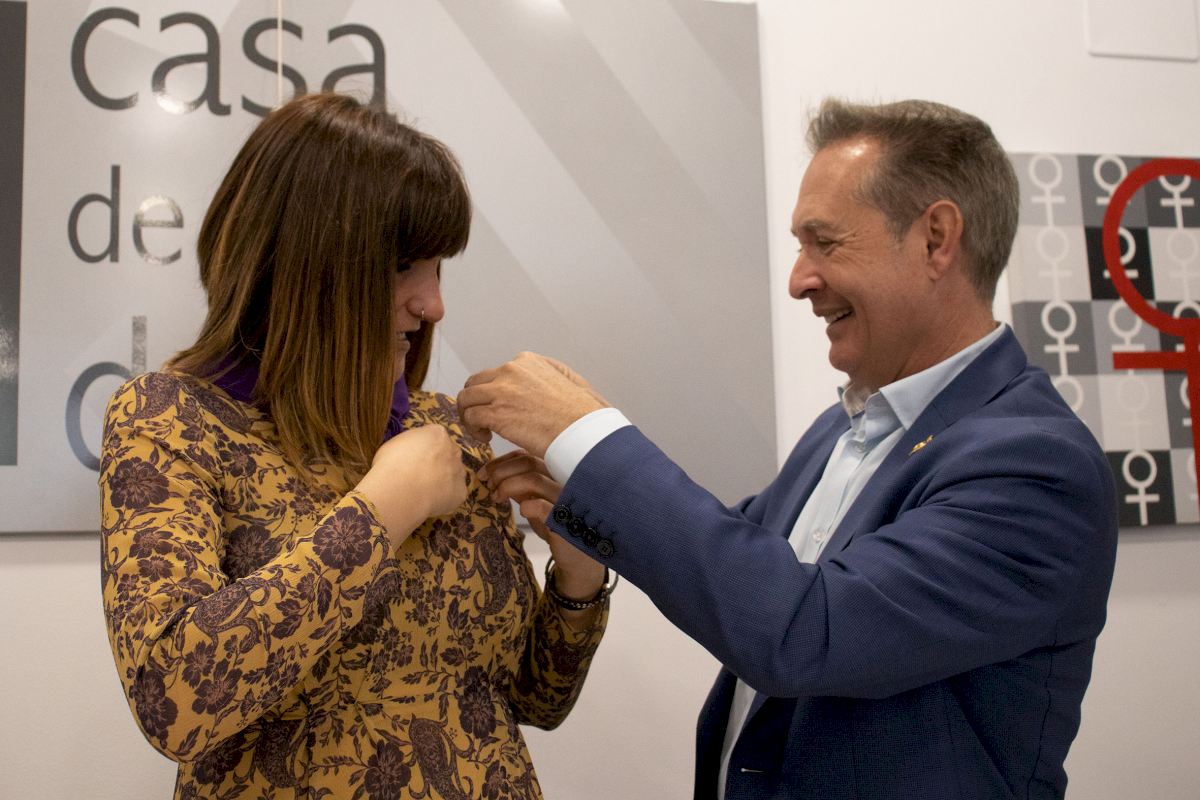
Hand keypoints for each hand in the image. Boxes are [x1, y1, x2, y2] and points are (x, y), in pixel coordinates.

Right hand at [355, 425, 468, 548]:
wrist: (400, 491)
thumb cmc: (391, 464)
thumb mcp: (394, 445)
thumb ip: (409, 447)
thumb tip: (411, 455)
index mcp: (437, 433)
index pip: (435, 437)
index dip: (425, 450)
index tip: (414, 460)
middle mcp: (453, 449)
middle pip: (448, 454)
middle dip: (438, 463)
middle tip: (421, 475)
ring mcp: (460, 471)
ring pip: (454, 474)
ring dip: (444, 480)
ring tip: (424, 491)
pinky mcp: (461, 492)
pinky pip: (454, 494)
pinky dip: (445, 499)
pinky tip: (430, 502)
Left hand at [457, 352, 607, 456]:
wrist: (582, 430)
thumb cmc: (581, 413)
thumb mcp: (570, 380)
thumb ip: (552, 373)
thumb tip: (546, 377)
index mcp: (527, 362)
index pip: (495, 373)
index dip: (492, 393)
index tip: (499, 409)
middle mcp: (511, 371)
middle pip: (475, 383)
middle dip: (476, 402)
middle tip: (483, 421)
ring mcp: (501, 391)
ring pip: (466, 399)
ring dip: (470, 416)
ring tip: (482, 431)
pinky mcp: (496, 412)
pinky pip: (470, 418)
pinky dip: (473, 430)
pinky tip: (487, 439)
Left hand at [484, 450, 605, 599]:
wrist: (578, 558)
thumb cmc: (557, 527)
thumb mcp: (536, 503)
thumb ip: (522, 489)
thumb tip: (495, 476)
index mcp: (555, 473)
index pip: (526, 456)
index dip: (501, 462)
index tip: (484, 473)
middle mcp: (563, 480)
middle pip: (528, 462)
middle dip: (500, 472)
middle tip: (488, 484)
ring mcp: (566, 498)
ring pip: (534, 480)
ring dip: (508, 486)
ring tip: (497, 497)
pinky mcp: (565, 519)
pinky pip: (543, 506)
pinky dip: (528, 505)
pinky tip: (522, 511)